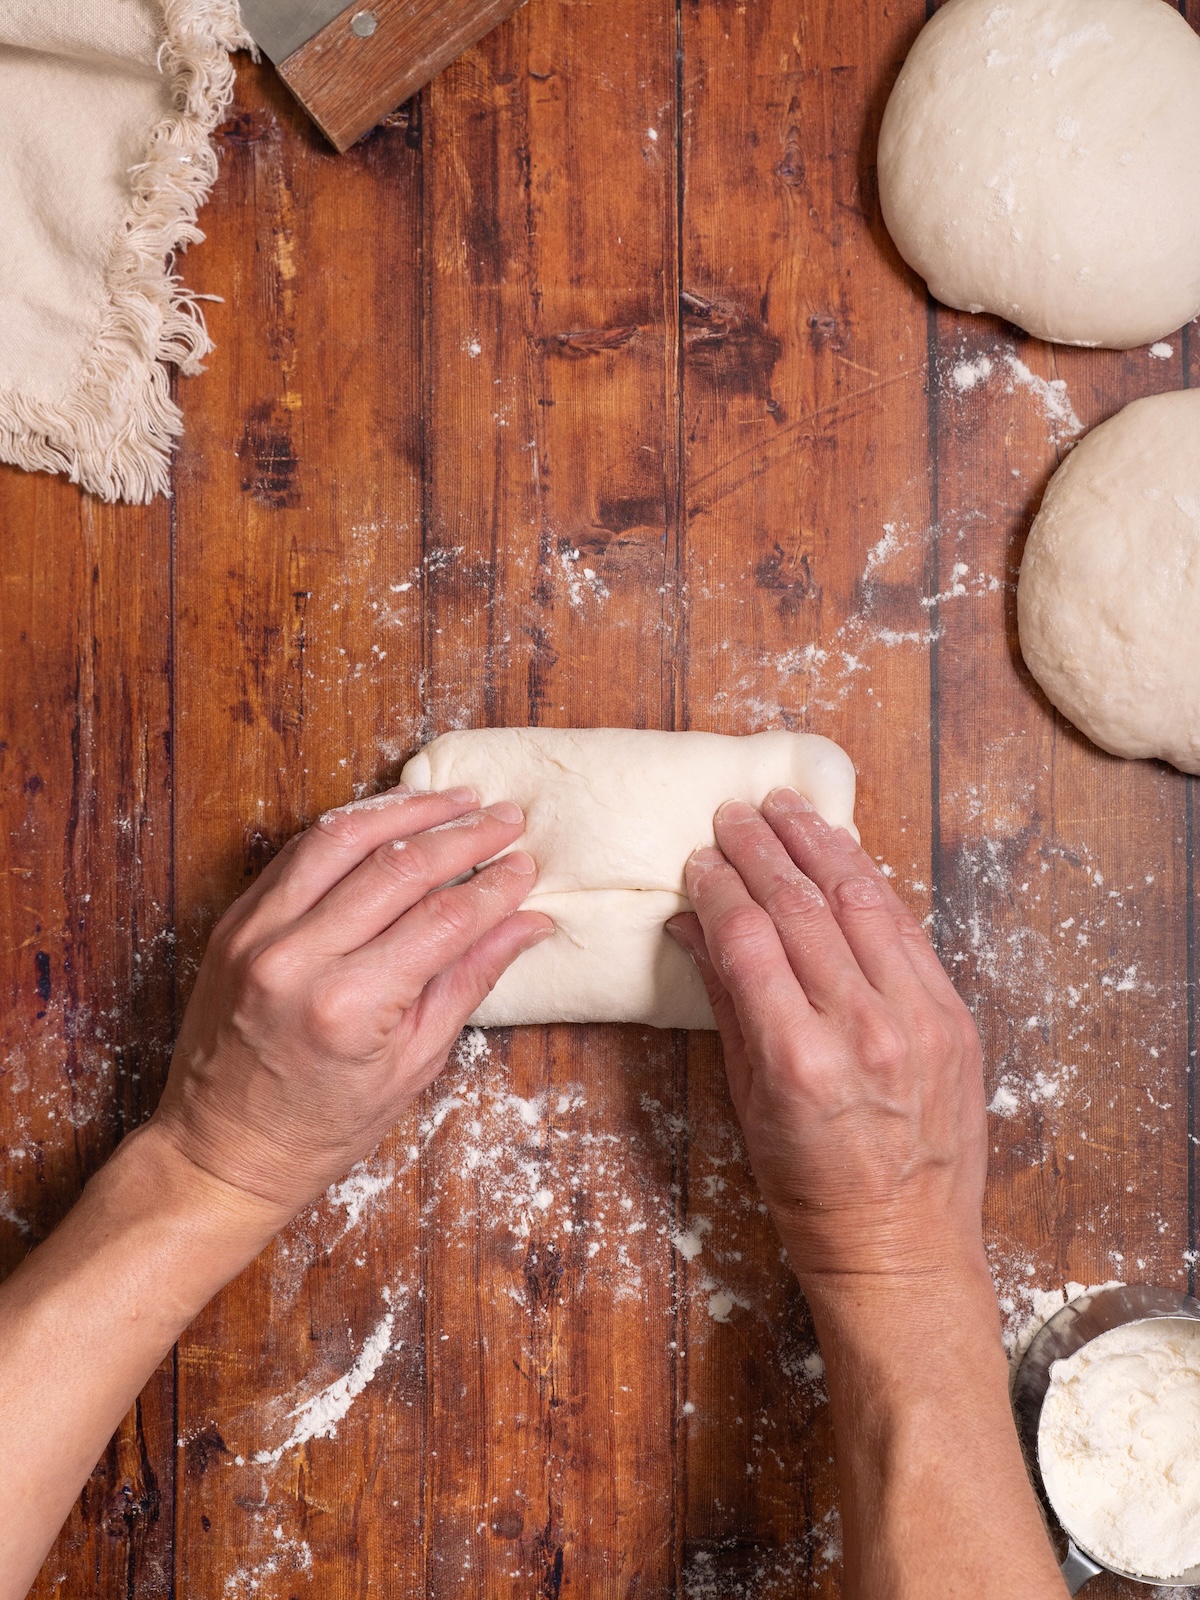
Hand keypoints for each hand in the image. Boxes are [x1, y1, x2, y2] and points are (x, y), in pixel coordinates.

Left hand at [150, 784, 552, 1227]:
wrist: (221, 1149)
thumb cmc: (320, 1126)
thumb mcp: (414, 1066)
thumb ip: (470, 981)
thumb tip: (528, 922)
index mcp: (348, 1007)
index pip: (443, 919)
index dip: (494, 887)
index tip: (526, 867)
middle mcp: (297, 958)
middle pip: (398, 867)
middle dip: (463, 836)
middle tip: (507, 818)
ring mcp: (257, 933)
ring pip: (343, 837)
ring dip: (408, 810)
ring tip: (458, 799)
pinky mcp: (236, 921)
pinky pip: (300, 851)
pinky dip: (352, 824)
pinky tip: (393, 814)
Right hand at [667, 787, 987, 1293]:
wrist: (904, 1249)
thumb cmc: (813, 1193)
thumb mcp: (748, 1104)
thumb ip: (726, 1004)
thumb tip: (693, 928)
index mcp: (801, 1060)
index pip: (749, 938)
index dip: (718, 888)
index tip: (698, 862)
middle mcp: (865, 1030)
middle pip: (804, 907)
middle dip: (762, 851)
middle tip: (733, 817)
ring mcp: (919, 1021)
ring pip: (862, 902)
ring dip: (821, 846)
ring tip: (788, 810)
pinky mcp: (954, 1018)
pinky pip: (907, 930)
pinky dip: (872, 885)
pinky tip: (844, 857)